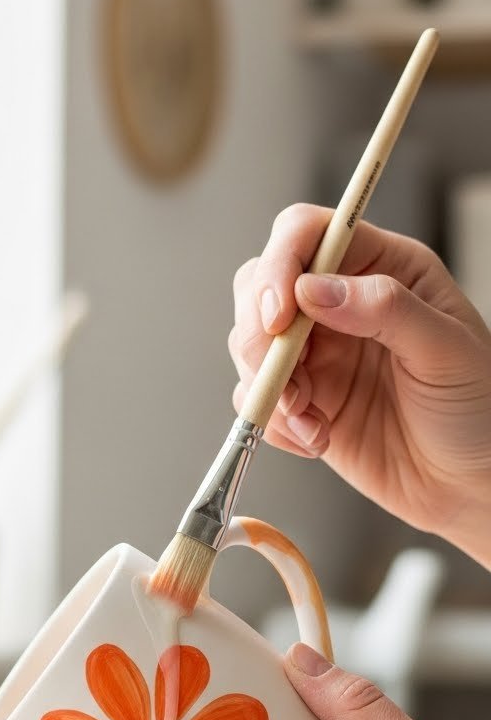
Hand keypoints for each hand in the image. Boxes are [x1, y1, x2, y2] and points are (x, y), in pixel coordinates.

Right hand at [230, 206, 490, 568]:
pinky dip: (275, 423)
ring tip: (310, 420)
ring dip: (267, 387)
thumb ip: (384, 309)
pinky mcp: (305, 401)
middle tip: (282, 378)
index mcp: (383, 268)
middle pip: (260, 285)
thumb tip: (313, 289)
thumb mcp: (446, 351)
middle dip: (257, 333)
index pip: (308, 235)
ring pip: (250, 346)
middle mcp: (342, 304)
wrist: (468, 484)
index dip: (280, 266)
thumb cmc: (477, 411)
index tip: (278, 318)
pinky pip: (258, 400)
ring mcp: (318, 353)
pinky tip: (317, 439)